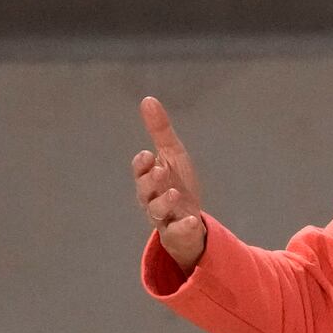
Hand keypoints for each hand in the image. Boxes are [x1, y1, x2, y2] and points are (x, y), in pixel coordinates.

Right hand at [132, 96, 206, 272]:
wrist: (190, 218)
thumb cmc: (176, 182)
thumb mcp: (172, 155)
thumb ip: (159, 130)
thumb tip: (147, 99)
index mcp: (150, 180)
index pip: (140, 172)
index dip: (141, 165)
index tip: (147, 155)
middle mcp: (152, 199)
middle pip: (145, 192)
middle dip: (150, 182)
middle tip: (160, 171)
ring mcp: (165, 218)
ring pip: (157, 212)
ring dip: (164, 202)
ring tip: (175, 193)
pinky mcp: (177, 233)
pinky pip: (178, 232)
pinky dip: (184, 226)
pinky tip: (192, 220)